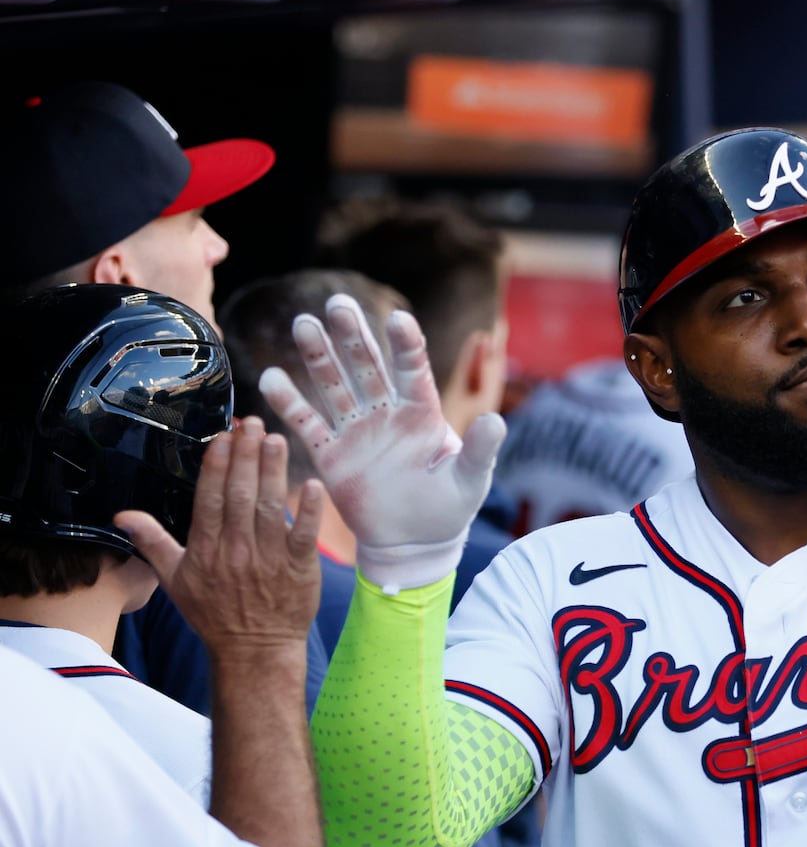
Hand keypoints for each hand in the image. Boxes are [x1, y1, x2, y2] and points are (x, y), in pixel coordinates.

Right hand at [114, 418, 323, 650]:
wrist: (254, 650)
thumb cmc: (213, 613)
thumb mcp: (174, 581)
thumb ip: (153, 542)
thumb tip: (122, 516)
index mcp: (206, 550)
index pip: (210, 499)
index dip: (217, 466)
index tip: (223, 437)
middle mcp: (236, 551)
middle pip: (240, 495)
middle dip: (245, 456)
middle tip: (252, 423)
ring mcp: (269, 559)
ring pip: (270, 507)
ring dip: (273, 471)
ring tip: (275, 439)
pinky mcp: (299, 568)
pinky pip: (304, 535)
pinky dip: (309, 510)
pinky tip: (312, 484)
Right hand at [258, 294, 506, 589]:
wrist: (412, 543)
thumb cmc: (447, 508)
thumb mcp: (470, 480)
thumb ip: (480, 451)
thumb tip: (496, 420)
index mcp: (422, 414)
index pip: (413, 371)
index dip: (406, 346)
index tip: (397, 319)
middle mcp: (386, 413)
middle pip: (367, 367)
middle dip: (352, 336)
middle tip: (337, 304)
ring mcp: (356, 431)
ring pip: (334, 386)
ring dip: (318, 357)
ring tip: (303, 325)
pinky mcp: (331, 455)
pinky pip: (307, 424)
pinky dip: (290, 403)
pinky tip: (271, 377)